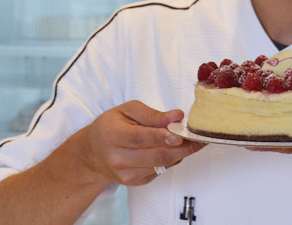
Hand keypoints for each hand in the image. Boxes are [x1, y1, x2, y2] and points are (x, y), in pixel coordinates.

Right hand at [80, 100, 204, 185]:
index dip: (162, 137)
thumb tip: (177, 116)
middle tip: (198, 137)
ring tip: (191, 141)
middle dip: (182, 148)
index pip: (140, 138)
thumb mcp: (127, 110)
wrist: (93, 152)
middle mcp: (117, 158)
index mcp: (113, 135)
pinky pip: (160, 171)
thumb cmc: (111, 127)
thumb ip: (152, 114)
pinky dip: (171, 160)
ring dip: (180, 153)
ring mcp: (126, 174)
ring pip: (161, 166)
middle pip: (156, 156)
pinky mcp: (134, 182)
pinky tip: (171, 149)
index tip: (180, 134)